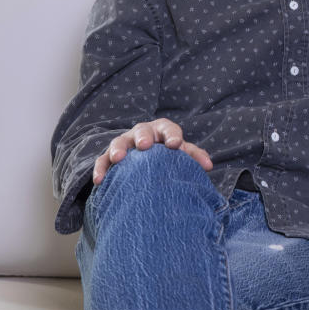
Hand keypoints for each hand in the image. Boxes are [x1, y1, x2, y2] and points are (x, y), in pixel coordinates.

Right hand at [92, 118, 212, 184]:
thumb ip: (193, 156)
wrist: (146, 160)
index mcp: (162, 130)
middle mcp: (143, 134)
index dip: (172, 135)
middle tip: (145, 145)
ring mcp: (124, 144)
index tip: (175, 145)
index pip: (168, 128)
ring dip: (118, 149)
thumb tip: (208, 166)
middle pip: (142, 130)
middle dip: (143, 136)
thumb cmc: (167, 155)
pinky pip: (103, 161)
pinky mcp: (109, 157)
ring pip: (119, 143)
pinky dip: (101, 169)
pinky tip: (100, 181)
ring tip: (119, 158)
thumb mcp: (181, 154)